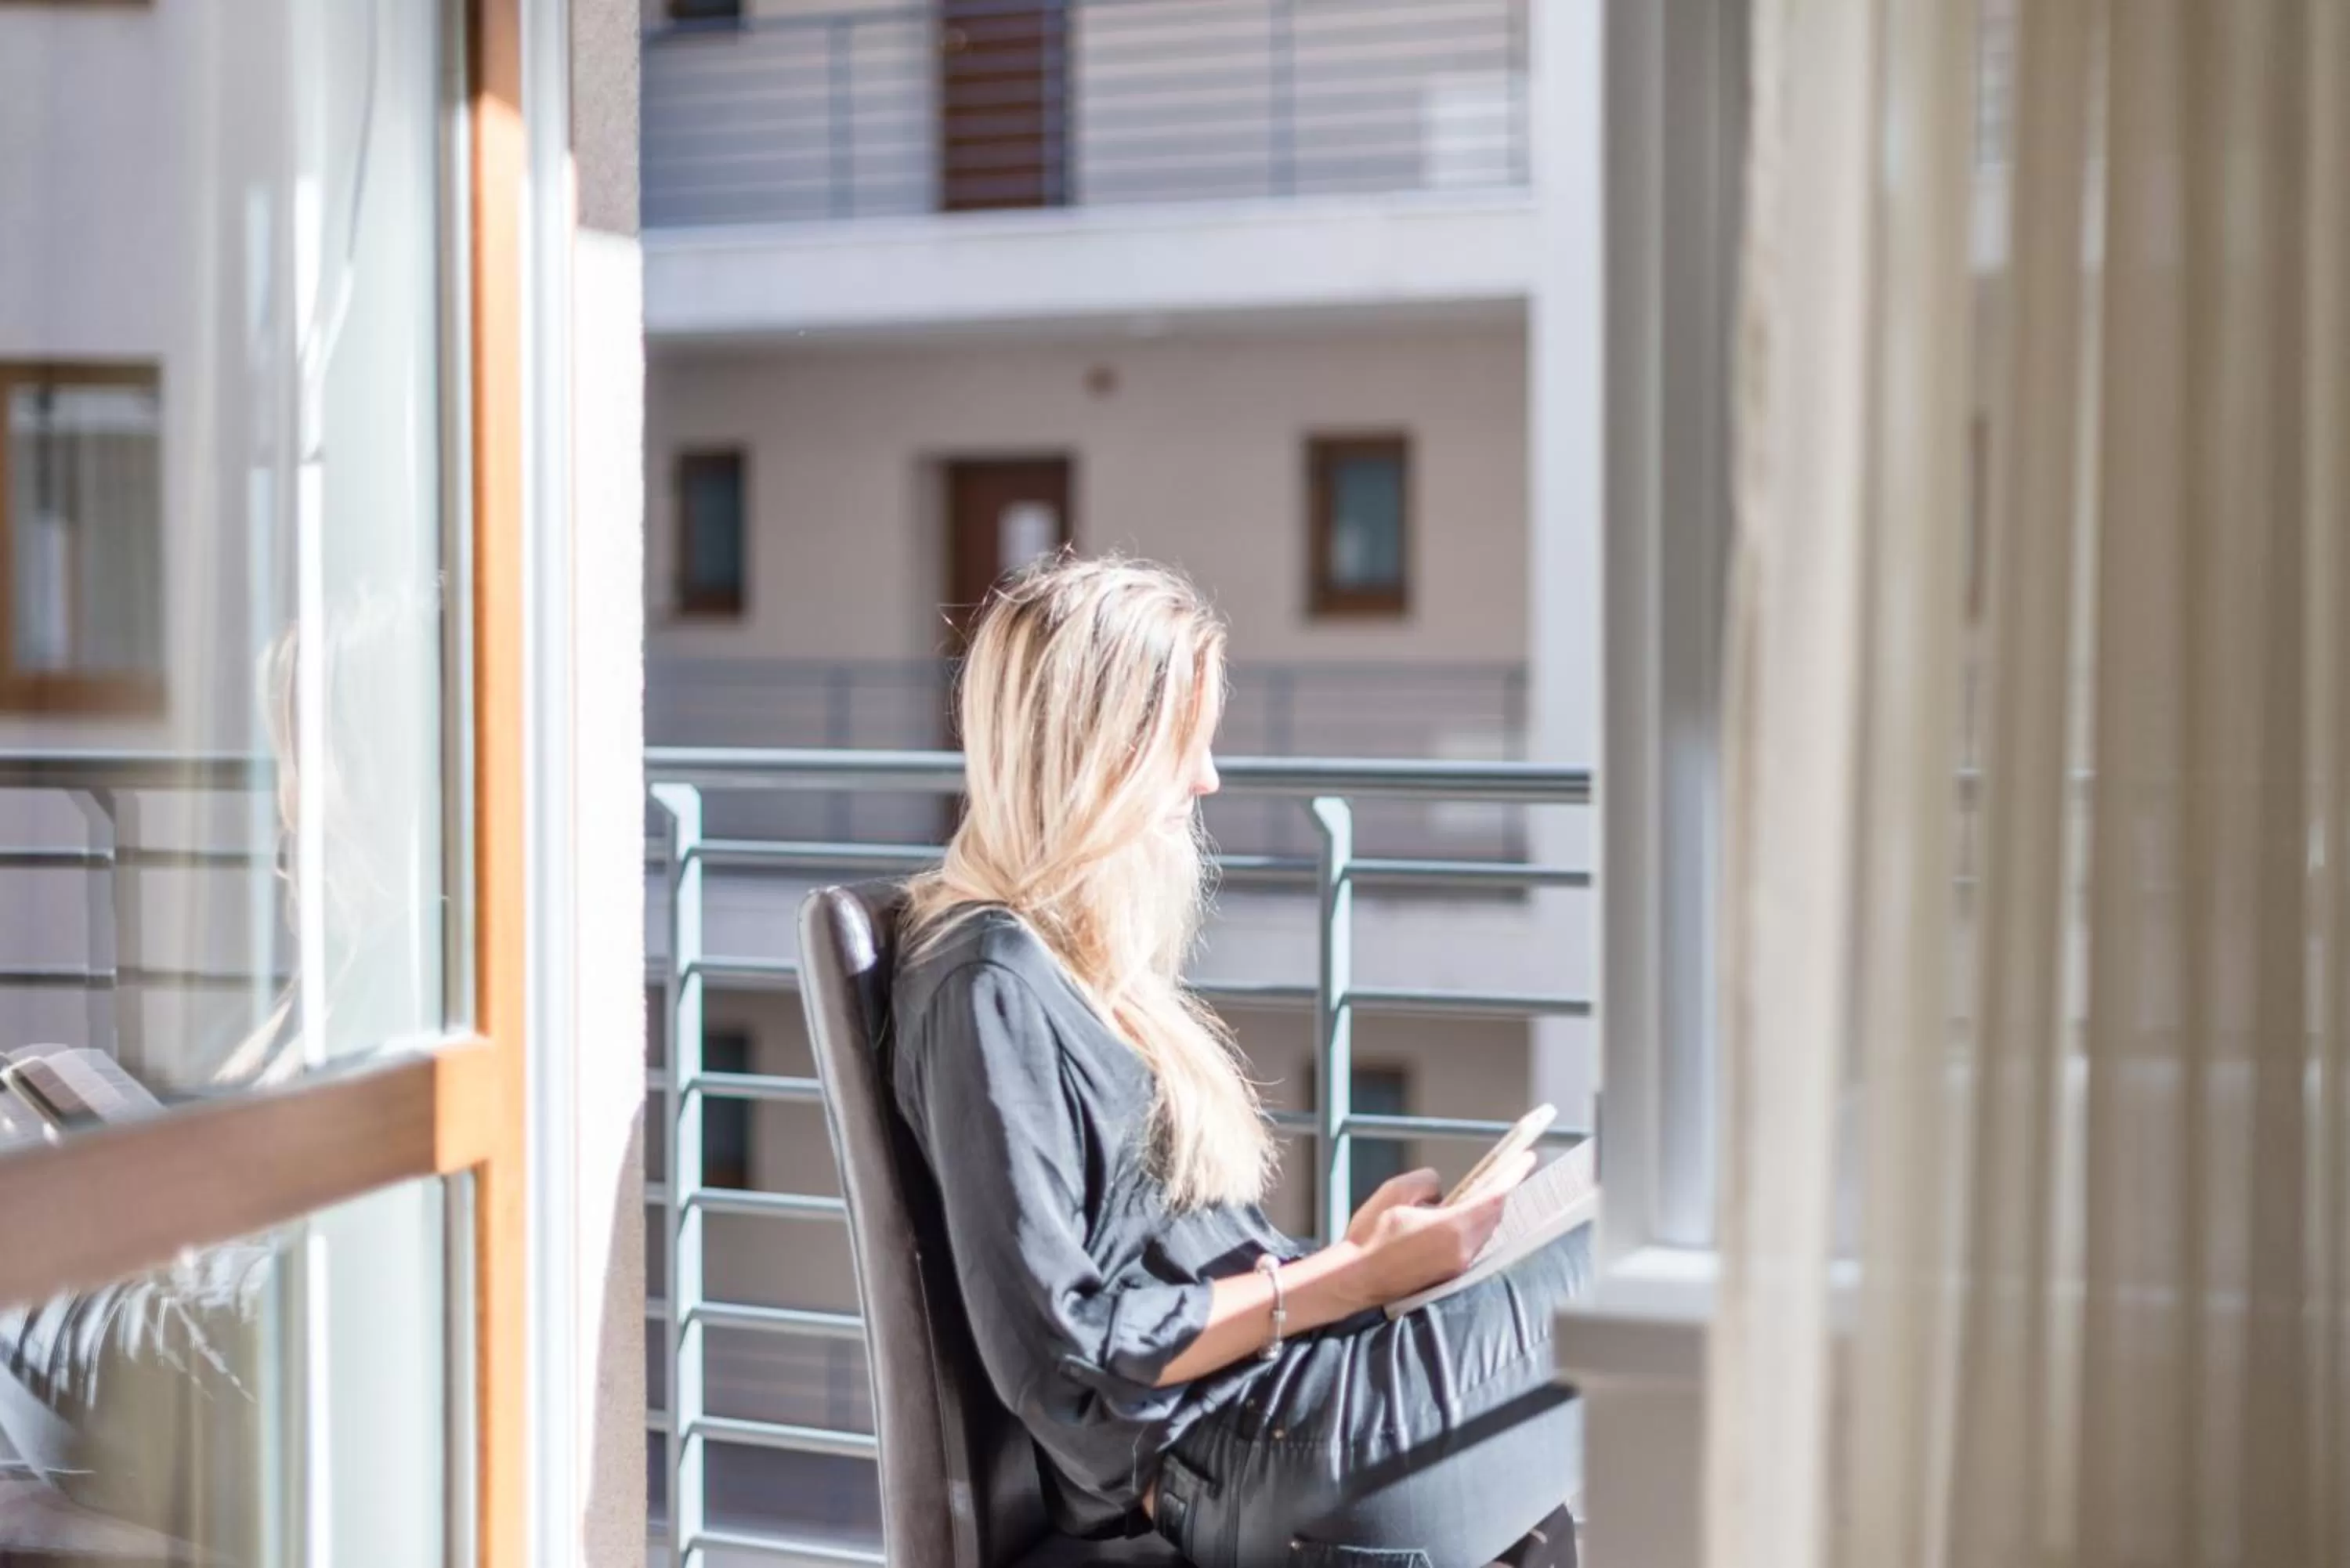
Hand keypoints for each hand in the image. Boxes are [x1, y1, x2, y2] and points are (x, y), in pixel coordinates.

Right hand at [1335, 1150, 1536, 1309]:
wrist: (1354, 1280)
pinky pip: (1472, 1243)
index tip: (1527, 1158)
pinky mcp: (1450, 1274)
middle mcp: (1462, 1249)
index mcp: (1452, 1227)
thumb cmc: (1370, 1237)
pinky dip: (1474, 1225)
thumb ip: (1426, 1181)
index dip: (1514, 1174)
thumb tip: (1441, 1190)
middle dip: (1501, 1189)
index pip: (1495, 1195)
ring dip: (1487, 1208)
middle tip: (1506, 1169)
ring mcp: (1457, 1264)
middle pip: (1494, 1213)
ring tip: (1482, 1190)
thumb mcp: (1395, 1191)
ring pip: (1484, 1230)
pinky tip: (1462, 1216)